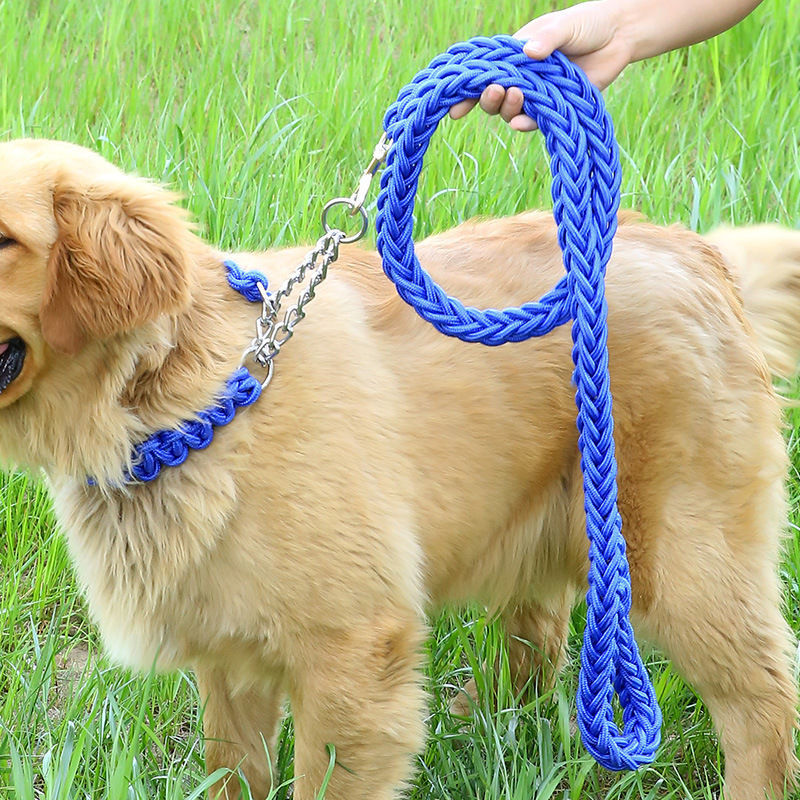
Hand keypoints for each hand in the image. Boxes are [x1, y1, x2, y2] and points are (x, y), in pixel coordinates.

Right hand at [449, 1, 633, 130]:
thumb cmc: (587, 24)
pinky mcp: (554, 109)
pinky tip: (523, 121)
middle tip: (494, 90)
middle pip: (492, 97)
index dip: (467, 88)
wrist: (619, 37)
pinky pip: (533, 122)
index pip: (484, 73)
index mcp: (515, 55)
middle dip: (487, 98)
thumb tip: (528, 52)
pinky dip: (525, 123)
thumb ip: (546, 39)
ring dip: (507, 108)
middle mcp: (521, 77)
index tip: (454, 103)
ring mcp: (537, 95)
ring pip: (509, 111)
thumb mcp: (564, 25)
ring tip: (516, 95)